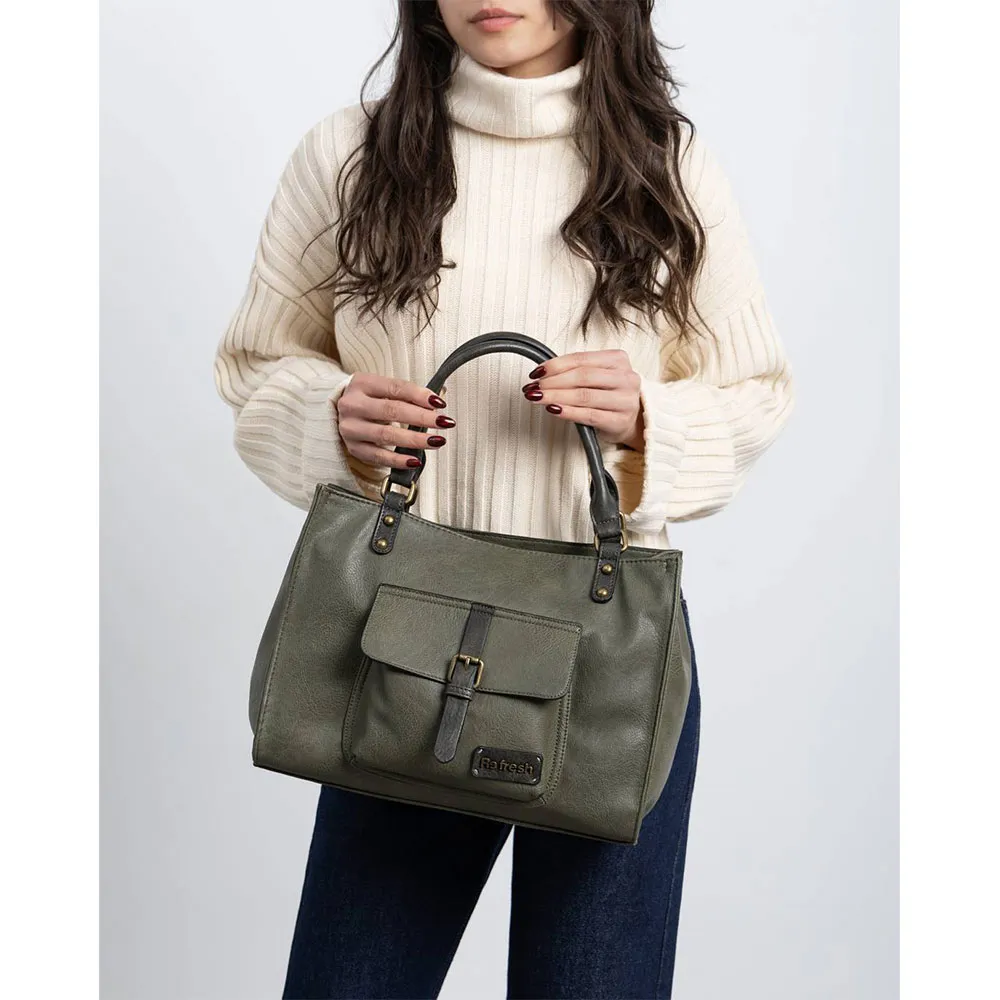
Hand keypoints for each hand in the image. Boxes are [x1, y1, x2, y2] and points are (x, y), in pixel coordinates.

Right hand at [335, 374, 453, 469]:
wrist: (340, 412)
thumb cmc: (369, 399)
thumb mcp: (383, 389)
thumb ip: (407, 395)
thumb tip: (435, 405)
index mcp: (362, 383)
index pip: (396, 388)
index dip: (419, 395)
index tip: (440, 403)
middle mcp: (353, 405)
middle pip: (392, 411)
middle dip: (422, 418)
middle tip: (443, 422)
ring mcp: (351, 428)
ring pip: (386, 435)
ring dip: (415, 439)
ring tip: (436, 441)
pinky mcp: (353, 448)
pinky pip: (378, 456)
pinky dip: (398, 459)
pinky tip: (414, 459)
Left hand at [521, 349, 644, 449]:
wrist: (636, 420)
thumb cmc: (611, 395)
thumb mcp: (599, 376)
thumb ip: (577, 371)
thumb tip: (543, 373)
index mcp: (618, 360)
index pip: (581, 359)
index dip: (555, 365)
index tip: (537, 373)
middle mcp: (625, 378)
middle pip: (582, 376)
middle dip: (553, 382)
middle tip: (534, 387)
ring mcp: (625, 400)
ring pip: (584, 396)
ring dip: (556, 396)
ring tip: (538, 398)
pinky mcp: (620, 421)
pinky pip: (589, 415)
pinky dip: (568, 412)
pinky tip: (553, 410)